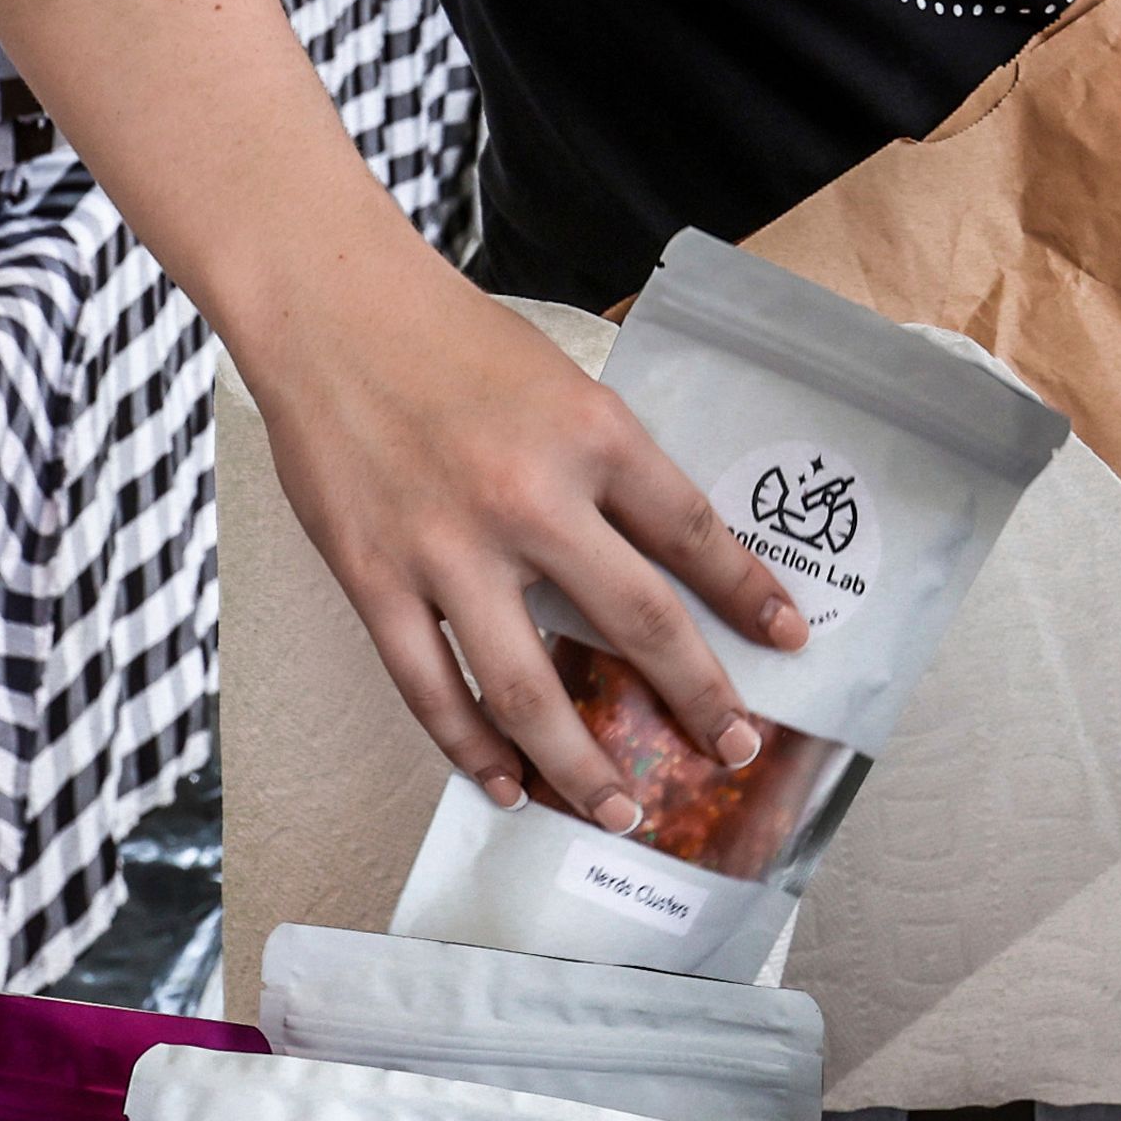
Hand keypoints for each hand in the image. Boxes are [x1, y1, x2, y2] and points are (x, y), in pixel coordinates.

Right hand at [242, 240, 809, 821]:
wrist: (333, 311)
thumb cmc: (454, 341)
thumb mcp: (563, 383)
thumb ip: (607, 467)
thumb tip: (662, 556)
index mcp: (592, 434)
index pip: (691, 532)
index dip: (746, 594)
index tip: (786, 641)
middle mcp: (531, 498)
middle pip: (637, 623)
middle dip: (697, 698)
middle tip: (733, 751)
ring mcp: (449, 549)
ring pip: (530, 689)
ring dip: (583, 765)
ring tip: (621, 809)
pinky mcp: (376, 580)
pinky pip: (431, 690)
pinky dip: (473, 750)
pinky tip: (507, 784)